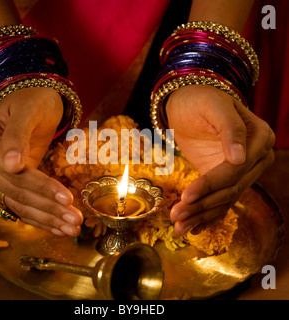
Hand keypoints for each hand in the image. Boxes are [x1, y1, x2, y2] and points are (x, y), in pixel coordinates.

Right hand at [0, 87, 82, 236]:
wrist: (32, 101)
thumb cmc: (33, 100)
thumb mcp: (29, 111)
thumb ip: (17, 136)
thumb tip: (11, 165)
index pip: (14, 173)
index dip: (42, 187)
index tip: (67, 198)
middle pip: (17, 192)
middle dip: (49, 208)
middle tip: (75, 220)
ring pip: (20, 203)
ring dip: (48, 218)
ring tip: (72, 228)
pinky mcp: (7, 181)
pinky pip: (21, 203)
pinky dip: (41, 218)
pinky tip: (59, 228)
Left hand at [166, 85, 274, 235]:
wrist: (189, 103)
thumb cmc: (200, 99)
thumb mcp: (214, 106)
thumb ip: (230, 128)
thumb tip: (241, 158)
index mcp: (258, 138)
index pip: (235, 169)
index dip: (210, 184)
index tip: (187, 196)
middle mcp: (255, 158)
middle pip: (229, 189)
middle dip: (201, 205)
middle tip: (177, 216)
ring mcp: (242, 171)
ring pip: (223, 199)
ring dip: (200, 215)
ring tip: (178, 227)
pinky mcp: (225, 178)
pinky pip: (218, 200)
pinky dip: (204, 216)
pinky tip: (190, 229)